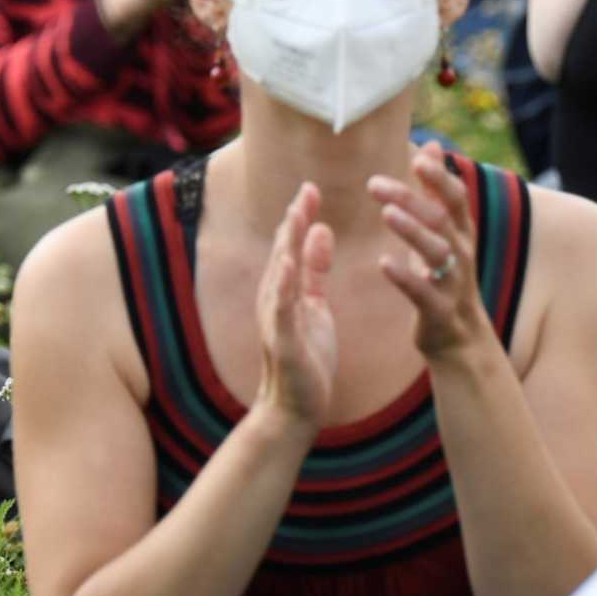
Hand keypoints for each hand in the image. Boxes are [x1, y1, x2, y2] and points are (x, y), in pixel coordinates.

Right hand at [254, 181, 336, 429]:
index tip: (312, 187)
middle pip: (283, 251)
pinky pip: (282, 307)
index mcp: (286, 290)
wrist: (294, 408)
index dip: (301, 215)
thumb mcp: (316, 306)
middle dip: (294, 219)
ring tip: (296, 214)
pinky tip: (288, 263)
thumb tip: (320, 230)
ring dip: (287, 243)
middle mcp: (275, 298)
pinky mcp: (283, 339)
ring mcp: (275, 318)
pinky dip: (282, 283)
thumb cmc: (306, 358)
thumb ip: (315, 270)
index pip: (292, 245)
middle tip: (307, 188)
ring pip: (280, 273)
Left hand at [369, 142, 496, 363]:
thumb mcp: (444, 231)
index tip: (417, 155)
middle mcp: (462, 253)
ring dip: (413, 231)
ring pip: (437, 253)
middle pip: (441, 220)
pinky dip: (405, 277)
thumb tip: (432, 145)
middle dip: (412, 198)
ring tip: (386, 214)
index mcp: (461, 232)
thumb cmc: (445, 275)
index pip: (456, 198)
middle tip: (374, 183)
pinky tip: (383, 263)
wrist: (459, 339)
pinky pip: (423, 292)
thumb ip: (436, 189)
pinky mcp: (440, 311)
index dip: (440, 177)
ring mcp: (453, 283)